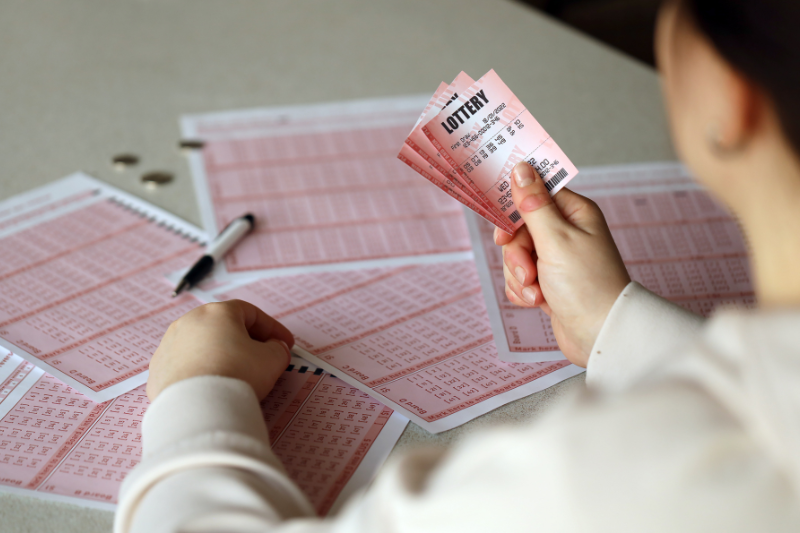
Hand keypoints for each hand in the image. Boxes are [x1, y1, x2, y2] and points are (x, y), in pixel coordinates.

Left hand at [146, 300, 293, 400]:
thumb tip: (275, 348)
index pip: (251, 313)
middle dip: (245, 340)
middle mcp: (190, 321)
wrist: (197, 408)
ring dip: (220, 354)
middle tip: (261, 357)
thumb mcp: (272, 359)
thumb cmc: (236, 374)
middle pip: (224, 326)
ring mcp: (170, 344)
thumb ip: (278, 349)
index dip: (272, 329)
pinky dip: (201, 370)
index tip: (283, 344)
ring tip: (235, 373)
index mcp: (218, 312)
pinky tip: (212, 386)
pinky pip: (185, 364)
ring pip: (202, 345)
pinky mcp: (158, 369)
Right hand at [496, 163, 630, 366]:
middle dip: (517, 255)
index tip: (505, 231)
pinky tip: (537, 302)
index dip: (516, 212)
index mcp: (574, 213)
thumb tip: (522, 169)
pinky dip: (523, 291)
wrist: (599, 334)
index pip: (535, 194)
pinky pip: (520, 278)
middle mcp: (567, 233)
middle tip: (528, 271)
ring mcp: (557, 259)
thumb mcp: (555, 240)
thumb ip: (534, 204)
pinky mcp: (549, 282)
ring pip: (517, 256)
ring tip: (537, 292)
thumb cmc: (586, 285)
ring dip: (519, 276)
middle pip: (520, 229)